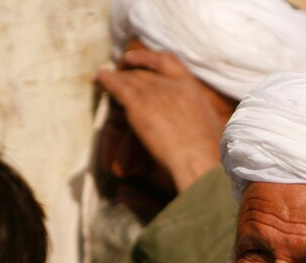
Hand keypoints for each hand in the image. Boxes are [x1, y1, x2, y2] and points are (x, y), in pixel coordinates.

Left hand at [95, 47, 231, 192]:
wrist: (199, 162)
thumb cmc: (207, 156)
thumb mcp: (208, 130)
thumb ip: (196, 121)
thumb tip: (194, 128)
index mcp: (192, 89)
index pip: (169, 62)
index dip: (149, 58)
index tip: (135, 58)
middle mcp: (173, 84)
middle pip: (145, 72)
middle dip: (129, 71)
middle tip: (117, 73)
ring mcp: (156, 92)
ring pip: (130, 78)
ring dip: (114, 77)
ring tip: (101, 78)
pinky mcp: (139, 103)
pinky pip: (117, 86)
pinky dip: (105, 81)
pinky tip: (97, 80)